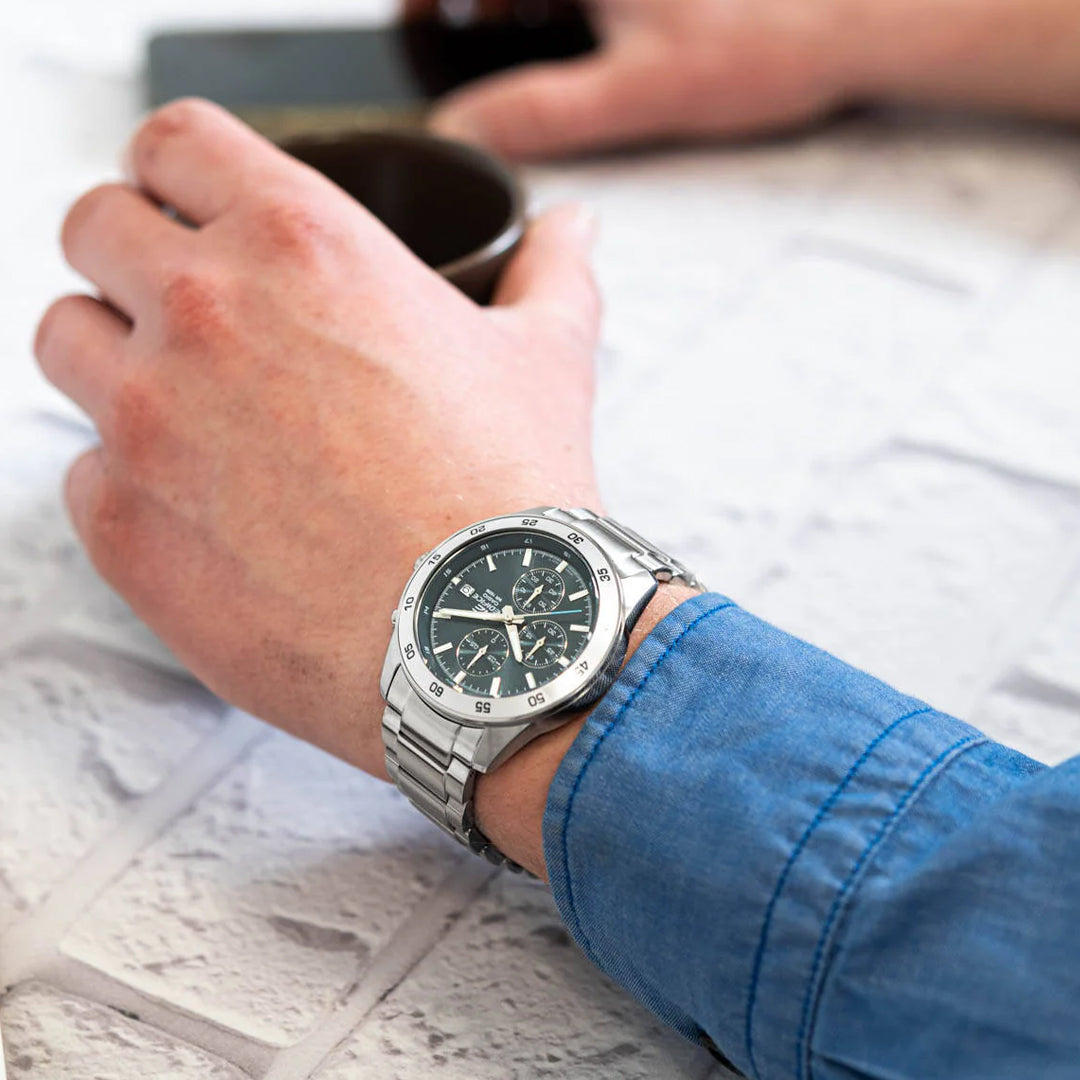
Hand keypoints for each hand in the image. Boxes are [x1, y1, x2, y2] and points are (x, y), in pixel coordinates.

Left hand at [35, 98, 601, 779]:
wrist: (483, 636)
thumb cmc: (511, 495)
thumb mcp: (547, 358)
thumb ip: (550, 272)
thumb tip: (572, 227)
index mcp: (301, 244)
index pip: (173, 141)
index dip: (177, 168)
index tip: (191, 204)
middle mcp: (202, 313)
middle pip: (92, 227)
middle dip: (129, 253)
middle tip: (189, 310)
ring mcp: (148, 421)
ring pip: (65, 341)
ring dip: (113, 359)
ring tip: (190, 411)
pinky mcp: (124, 526)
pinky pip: (85, 472)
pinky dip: (130, 480)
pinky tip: (206, 511)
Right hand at [412, 0, 855, 158]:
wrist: (863, 13)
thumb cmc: (769, 36)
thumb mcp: (634, 93)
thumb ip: (539, 115)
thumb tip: (468, 136)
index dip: (426, 8)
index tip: (414, 27)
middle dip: (478, 4)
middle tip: (460, 39)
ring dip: (522, 1)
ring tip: (513, 38)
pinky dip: (569, 6)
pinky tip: (576, 27)